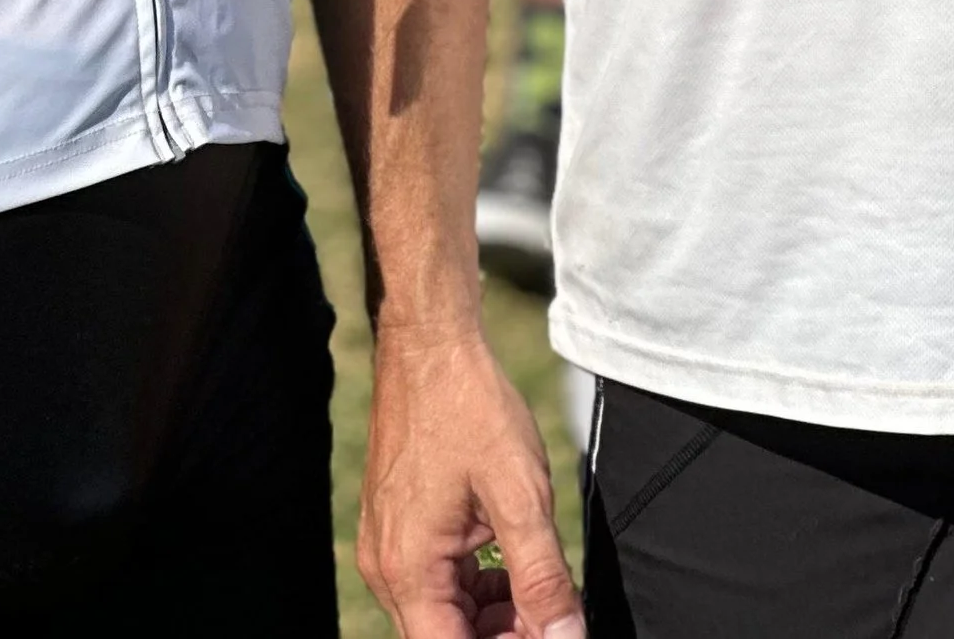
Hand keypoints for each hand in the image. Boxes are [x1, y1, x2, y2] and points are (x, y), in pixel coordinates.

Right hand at [357, 318, 581, 638]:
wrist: (430, 344)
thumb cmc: (469, 406)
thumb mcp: (519, 493)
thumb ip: (542, 576)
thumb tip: (565, 638)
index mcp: (408, 571)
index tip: (548, 635)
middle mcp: (388, 569)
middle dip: (502, 637)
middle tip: (553, 616)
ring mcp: (389, 548)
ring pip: (444, 614)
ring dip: (493, 618)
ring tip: (541, 590)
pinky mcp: (399, 528)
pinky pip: (437, 582)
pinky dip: (476, 587)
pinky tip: (512, 565)